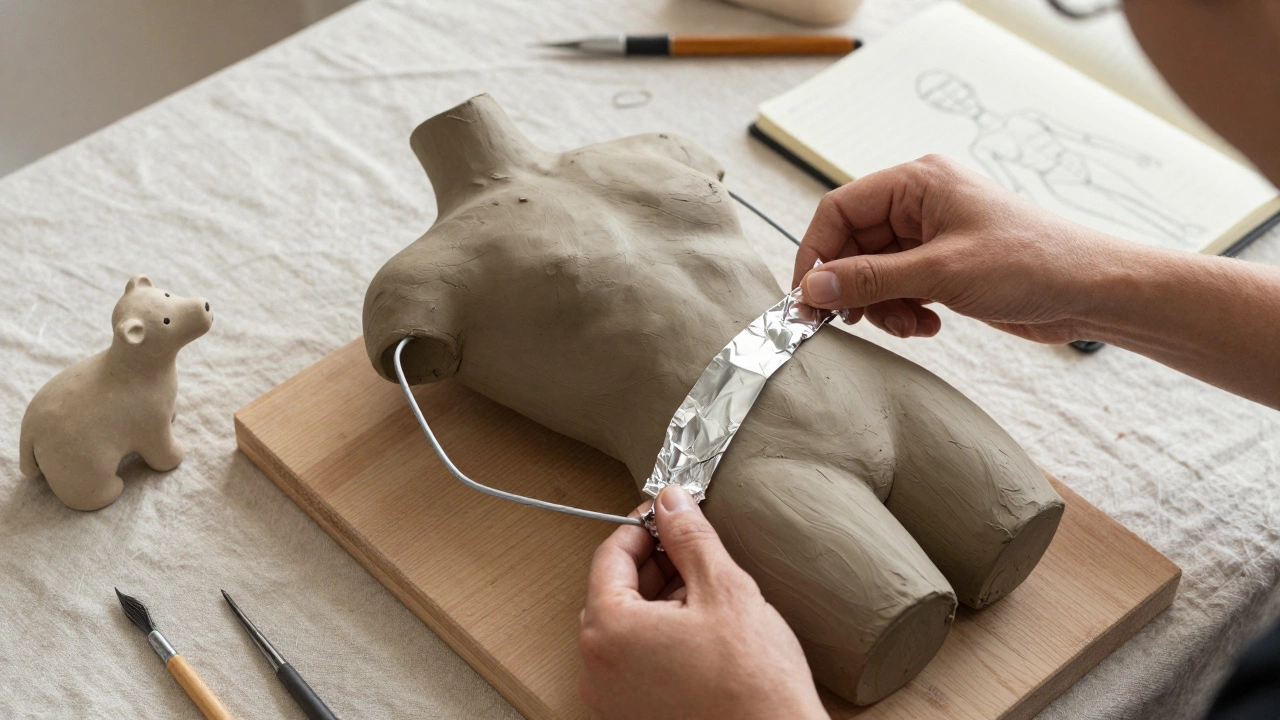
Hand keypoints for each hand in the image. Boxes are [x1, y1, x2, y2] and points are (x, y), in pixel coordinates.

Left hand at [578, 486, 826, 719]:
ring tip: (707, 598)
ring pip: (625, 627)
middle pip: (613, 591)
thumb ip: (690, 537)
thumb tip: (671, 502)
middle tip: (694, 554)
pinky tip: (702, 634)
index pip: (609, 555)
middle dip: (653, 566)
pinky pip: (632, 662)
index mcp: (608, 630)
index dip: (642, 528)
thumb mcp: (724, 589)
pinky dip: (658, 638)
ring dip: (659, 602)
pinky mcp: (631, 716)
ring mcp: (611, 699)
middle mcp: (596, 669)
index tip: (668, 516)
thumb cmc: (753, 683)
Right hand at [792, 155, 1124, 343]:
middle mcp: (919, 203)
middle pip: (852, 245)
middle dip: (852, 287)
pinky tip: (930, 324)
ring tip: (911, 325)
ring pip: (872, 273)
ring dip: (881, 306)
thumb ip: (870, 279)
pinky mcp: (942, 267)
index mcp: (917, 182)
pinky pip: (897, 289)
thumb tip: (811, 289)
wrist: (1090, 292)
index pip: (839, 209)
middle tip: (847, 325)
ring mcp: (930, 237)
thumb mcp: (941, 272)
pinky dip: (903, 311)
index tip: (808, 297)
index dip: (817, 253)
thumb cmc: (1030, 263)